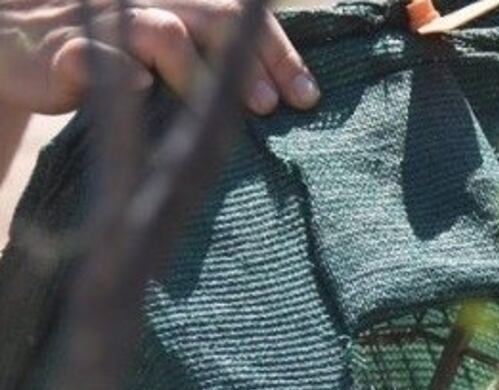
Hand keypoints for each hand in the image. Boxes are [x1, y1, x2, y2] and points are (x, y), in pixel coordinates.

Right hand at [0, 0, 320, 115]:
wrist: (17, 50)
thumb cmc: (112, 59)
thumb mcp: (168, 53)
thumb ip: (214, 61)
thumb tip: (282, 95)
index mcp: (178, 3)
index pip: (239, 19)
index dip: (278, 52)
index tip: (308, 96)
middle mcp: (147, 4)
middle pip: (212, 17)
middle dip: (251, 62)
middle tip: (274, 106)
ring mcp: (106, 25)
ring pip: (163, 32)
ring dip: (201, 70)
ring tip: (233, 109)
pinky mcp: (62, 53)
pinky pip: (94, 56)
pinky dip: (122, 71)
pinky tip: (143, 88)